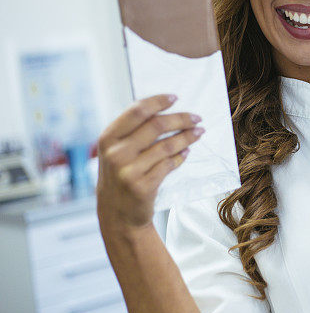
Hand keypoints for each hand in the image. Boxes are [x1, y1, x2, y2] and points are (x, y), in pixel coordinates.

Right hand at [96, 94, 203, 233]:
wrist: (117, 215)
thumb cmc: (119, 177)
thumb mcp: (115, 153)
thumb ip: (131, 133)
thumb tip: (162, 110)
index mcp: (108, 139)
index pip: (137, 111)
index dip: (158, 102)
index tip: (175, 97)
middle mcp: (115, 153)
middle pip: (156, 125)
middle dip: (181, 119)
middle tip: (197, 117)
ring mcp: (128, 171)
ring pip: (167, 145)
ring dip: (187, 137)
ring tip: (199, 132)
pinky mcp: (143, 186)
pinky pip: (169, 164)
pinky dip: (181, 156)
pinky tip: (187, 151)